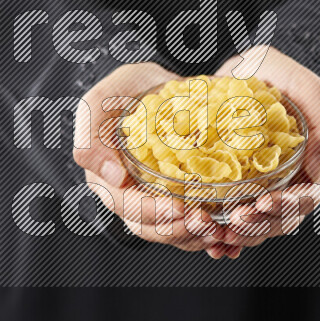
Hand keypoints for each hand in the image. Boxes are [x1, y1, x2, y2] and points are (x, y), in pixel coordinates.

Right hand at [73, 63, 236, 255]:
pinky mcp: (180, 195)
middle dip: (179, 230)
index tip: (179, 207)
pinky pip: (192, 221)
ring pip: (174, 231)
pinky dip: (209, 228)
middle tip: (206, 223)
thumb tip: (112, 178)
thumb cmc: (122, 92)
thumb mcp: (99, 103)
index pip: (128, 208)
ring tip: (219, 229)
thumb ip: (91, 137)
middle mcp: (131, 196)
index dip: (152, 213)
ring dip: (197, 236)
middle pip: (152, 228)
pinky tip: (227, 227)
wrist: (152, 85)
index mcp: (108, 180)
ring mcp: (157, 198)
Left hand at [210, 46, 319, 253]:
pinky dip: (224, 234)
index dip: (287, 206)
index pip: (307, 198)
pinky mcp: (237, 188)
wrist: (240, 70)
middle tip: (234, 222)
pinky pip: (234, 219)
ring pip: (258, 224)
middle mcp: (290, 181)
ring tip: (218, 233)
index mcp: (311, 163)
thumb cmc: (277, 75)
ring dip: (241, 234)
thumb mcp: (304, 87)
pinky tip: (211, 243)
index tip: (261, 203)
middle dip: (260, 225)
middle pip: (282, 219)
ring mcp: (263, 187)